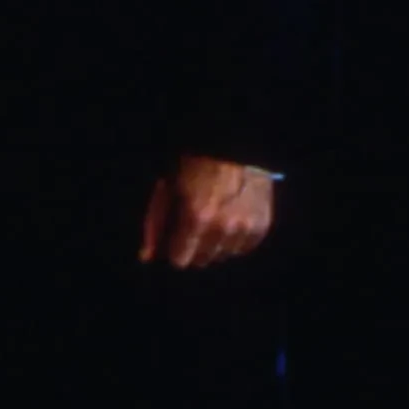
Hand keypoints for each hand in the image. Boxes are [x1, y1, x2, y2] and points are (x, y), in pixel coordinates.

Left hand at [136, 156, 275, 270]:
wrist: (234, 148)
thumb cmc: (194, 165)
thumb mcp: (167, 189)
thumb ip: (156, 224)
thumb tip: (146, 257)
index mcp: (197, 217)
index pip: (181, 261)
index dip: (173, 252)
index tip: (172, 242)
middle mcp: (225, 227)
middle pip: (203, 261)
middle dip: (193, 250)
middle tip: (191, 229)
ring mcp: (247, 228)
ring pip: (223, 256)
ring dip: (214, 246)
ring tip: (210, 224)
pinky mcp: (263, 226)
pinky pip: (243, 249)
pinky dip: (234, 242)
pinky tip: (227, 225)